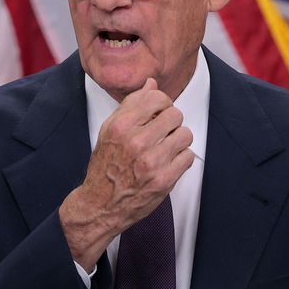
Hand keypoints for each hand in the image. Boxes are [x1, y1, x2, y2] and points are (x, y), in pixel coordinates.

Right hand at [59, 78, 193, 270]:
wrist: (100, 204)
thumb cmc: (105, 166)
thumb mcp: (110, 130)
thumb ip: (131, 105)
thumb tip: (151, 84)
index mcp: (121, 126)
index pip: (157, 97)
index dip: (163, 103)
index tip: (160, 112)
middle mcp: (136, 142)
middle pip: (175, 114)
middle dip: (171, 122)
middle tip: (163, 132)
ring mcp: (151, 162)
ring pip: (185, 134)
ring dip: (178, 141)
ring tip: (166, 148)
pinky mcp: (163, 180)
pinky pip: (188, 157)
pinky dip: (181, 159)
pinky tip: (168, 163)